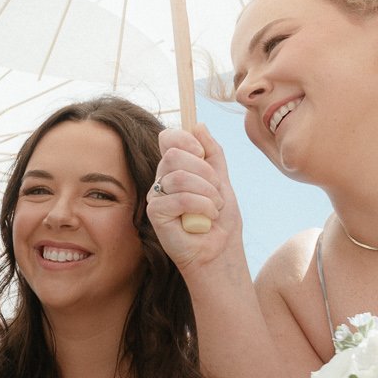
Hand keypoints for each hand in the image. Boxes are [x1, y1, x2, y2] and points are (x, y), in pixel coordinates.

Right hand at [147, 123, 240, 274]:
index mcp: (176, 169)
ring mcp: (156, 197)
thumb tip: (199, 125)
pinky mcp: (155, 214)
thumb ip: (212, 153)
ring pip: (178, 177)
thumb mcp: (223, 180)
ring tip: (214, 209)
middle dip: (204, 173)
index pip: (169, 138)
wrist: (221, 252)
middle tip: (217, 193)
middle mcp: (162, 180)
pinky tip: (206, 219)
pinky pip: (177, 198)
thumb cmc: (221, 221)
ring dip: (207, 193)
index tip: (203, 156)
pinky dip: (200, 206)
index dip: (186, 141)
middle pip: (173, 155)